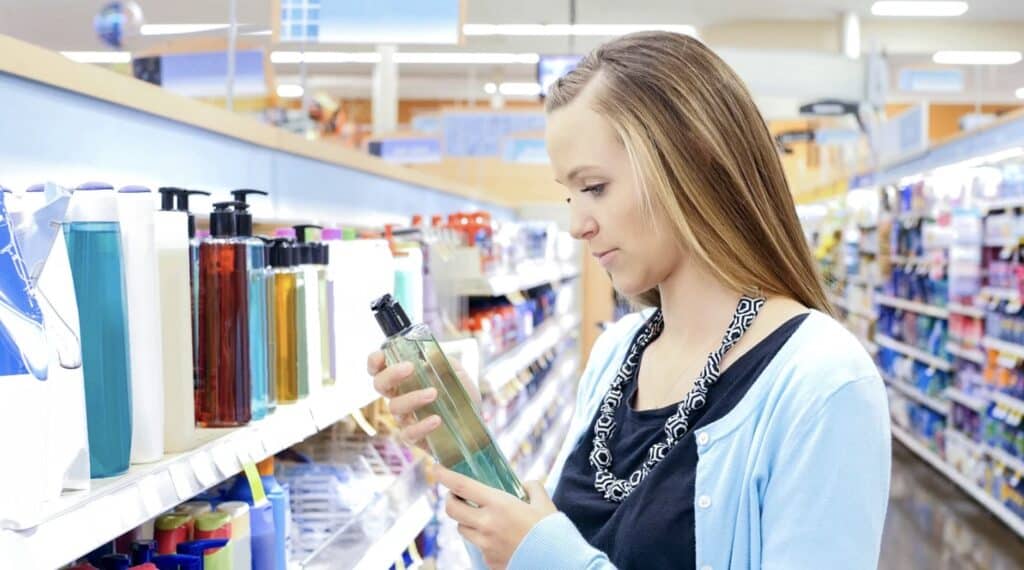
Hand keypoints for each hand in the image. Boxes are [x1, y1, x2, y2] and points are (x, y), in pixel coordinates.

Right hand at [367, 351, 479, 447]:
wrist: (475, 425)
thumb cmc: (461, 396)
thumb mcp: (456, 373)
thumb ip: (443, 362)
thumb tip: (430, 353)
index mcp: (405, 379)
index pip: (380, 368)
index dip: (375, 361)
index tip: (382, 356)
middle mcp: (400, 396)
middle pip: (380, 384)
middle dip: (391, 374)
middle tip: (410, 368)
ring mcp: (404, 418)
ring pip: (394, 407)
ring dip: (413, 397)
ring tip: (434, 393)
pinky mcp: (414, 437)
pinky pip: (408, 433)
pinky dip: (421, 425)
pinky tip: (436, 419)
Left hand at [436, 466, 556, 569]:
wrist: (559, 563)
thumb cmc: (552, 531)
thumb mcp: (544, 502)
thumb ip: (532, 488)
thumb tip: (525, 485)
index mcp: (499, 504)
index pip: (462, 486)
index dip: (445, 476)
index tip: (436, 468)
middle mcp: (487, 524)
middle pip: (452, 509)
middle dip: (450, 499)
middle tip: (457, 495)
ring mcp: (485, 545)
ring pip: (461, 528)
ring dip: (465, 520)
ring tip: (480, 516)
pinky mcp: (488, 560)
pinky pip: (477, 546)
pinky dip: (482, 539)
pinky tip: (498, 537)